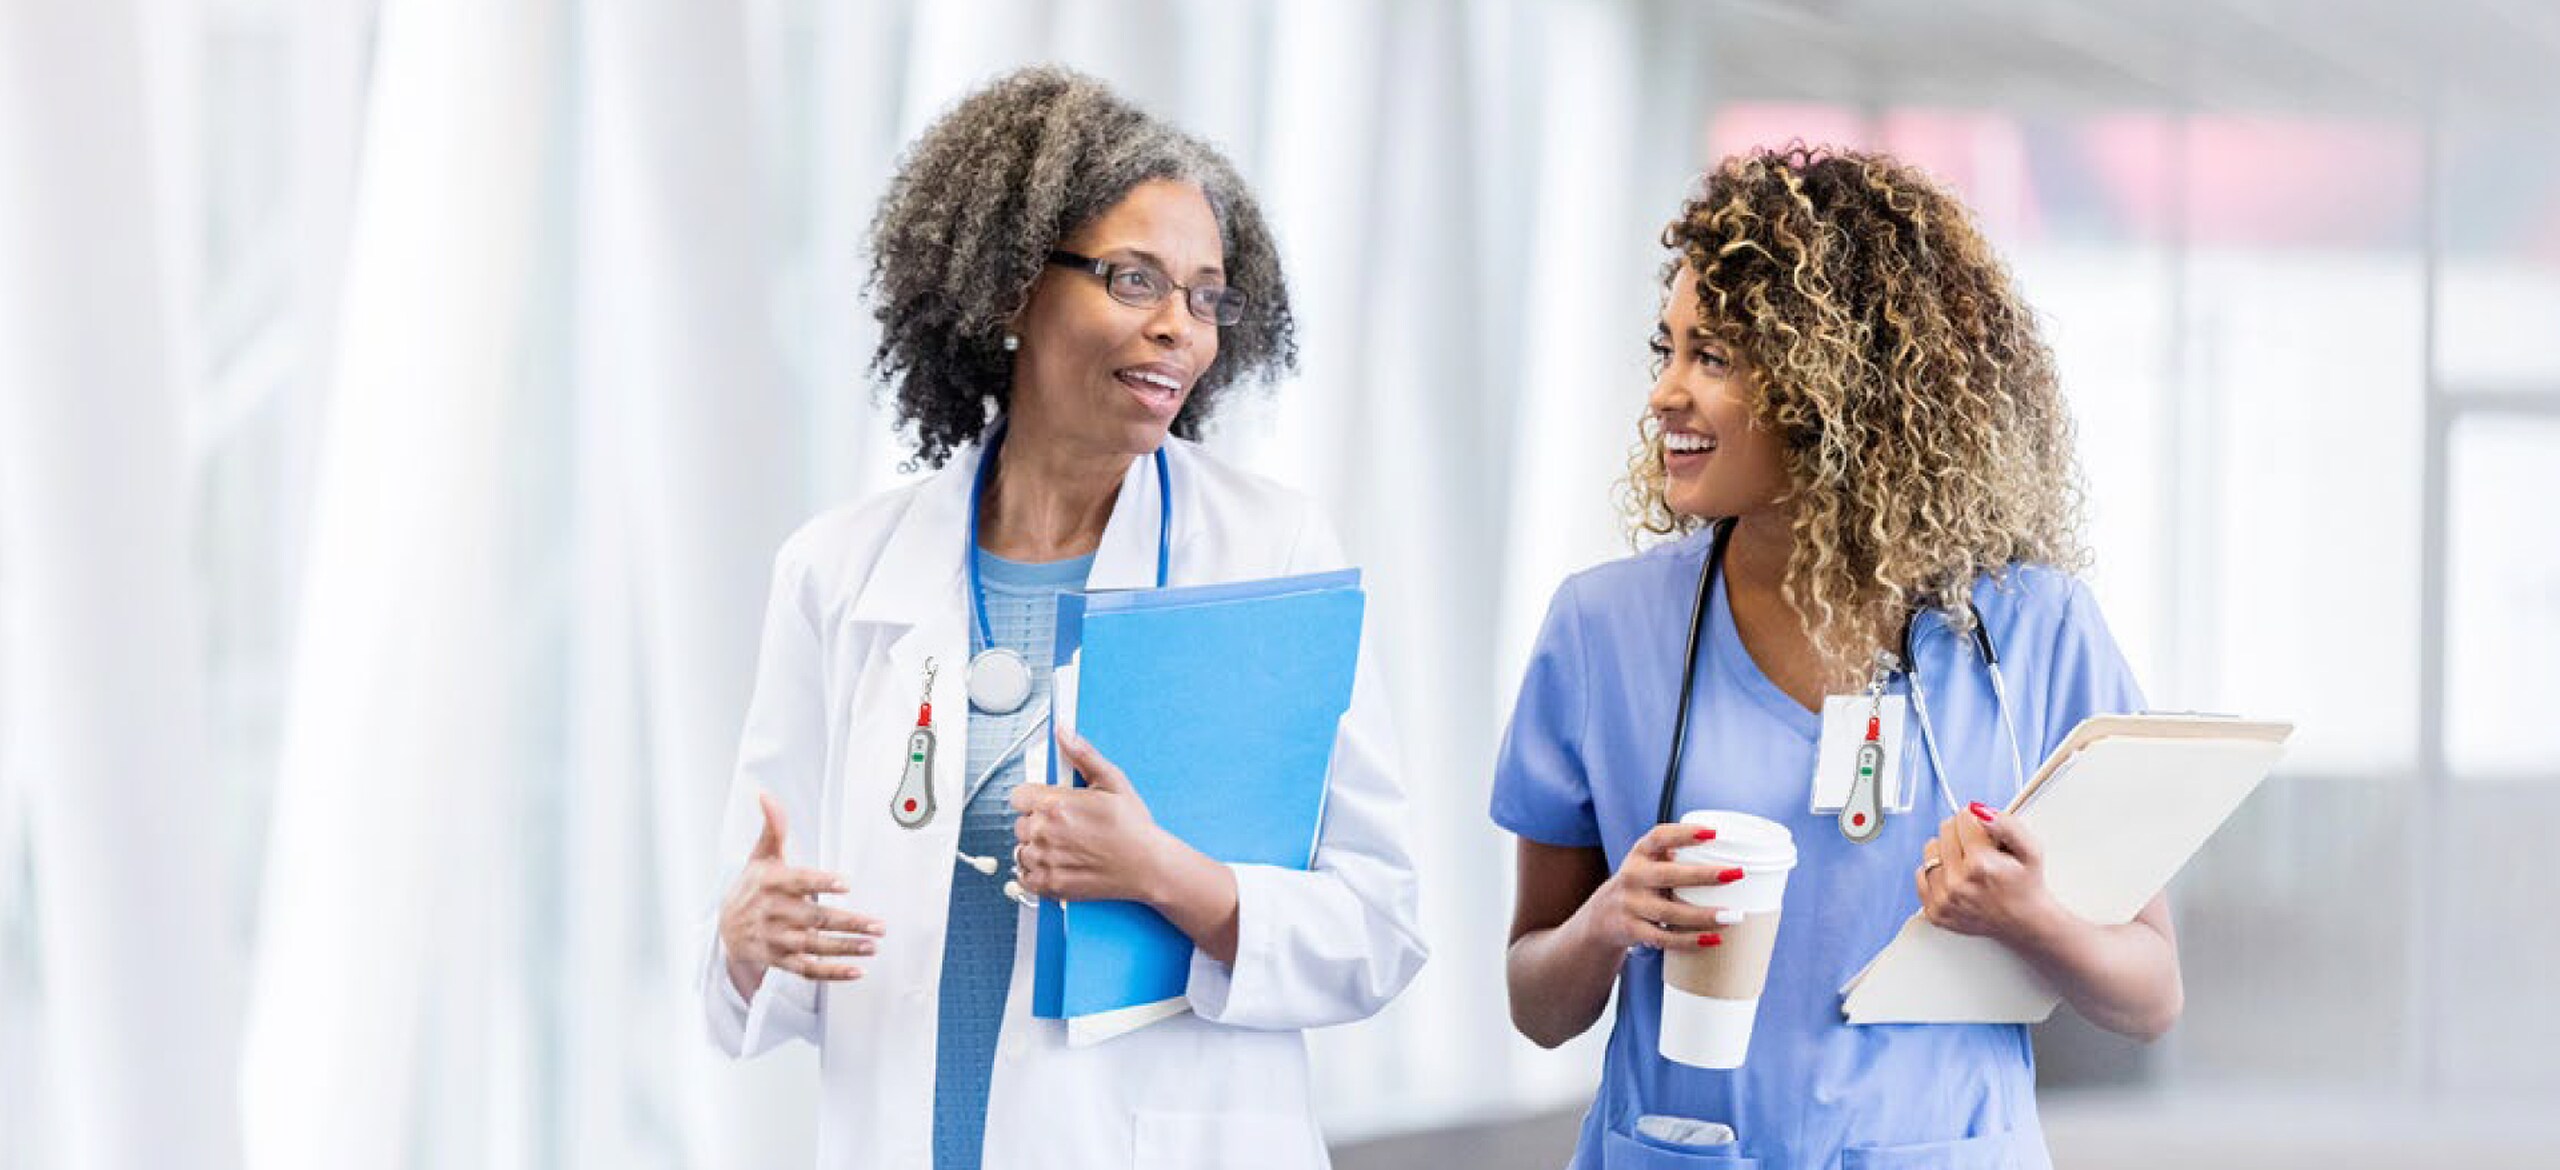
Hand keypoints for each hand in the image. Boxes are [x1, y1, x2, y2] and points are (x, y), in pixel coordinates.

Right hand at [717, 791, 884, 995]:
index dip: (820, 882)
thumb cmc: (753, 886)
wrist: (724, 928)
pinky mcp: (779, 960)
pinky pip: (807, 970)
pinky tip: (856, 971)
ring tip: (873, 946)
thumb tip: (766, 795)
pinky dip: (831, 974)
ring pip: (814, 946)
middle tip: (879, 925)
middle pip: (814, 919)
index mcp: (772, 883)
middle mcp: (774, 913)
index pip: (798, 882)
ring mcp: (777, 939)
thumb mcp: (761, 856)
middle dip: (848, 922)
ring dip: (845, 948)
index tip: (845, 883)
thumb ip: (773, 828)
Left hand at [1008, 730, 1180, 903]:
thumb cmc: (1133, 826)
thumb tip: (1063, 731)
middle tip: (1066, 828)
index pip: (1018, 796)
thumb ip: (1082, 754)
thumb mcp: (1112, 781)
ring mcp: (1045, 861)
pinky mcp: (1049, 885)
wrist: (1149, 866)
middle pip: (1020, 823)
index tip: (1049, 805)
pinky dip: (1036, 873)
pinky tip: (1057, 865)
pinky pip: (1023, 878)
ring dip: (1036, 849)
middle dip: (1038, 823)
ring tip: (1065, 848)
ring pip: (1021, 850)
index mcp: (1055, 804)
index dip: (1034, 799)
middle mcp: (1044, 832)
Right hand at [1575, 822, 1752, 954]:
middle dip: (1704, 875)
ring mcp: (1630, 904)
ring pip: (1670, 912)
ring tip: (1733, 916)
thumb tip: (1731, 855)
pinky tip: (1713, 939)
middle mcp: (1633, 876)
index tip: (1713, 833)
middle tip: (1736, 874)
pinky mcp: (1631, 930)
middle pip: (1669, 875)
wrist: (1601, 918)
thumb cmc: (1640, 886)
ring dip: (1703, 915)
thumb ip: (1676, 858)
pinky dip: (1689, 940)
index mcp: (1640, 854)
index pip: (1659, 837)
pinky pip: (1664, 938)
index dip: (1685, 833)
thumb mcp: (1648, 864)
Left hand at [1917, 801, 2064, 942]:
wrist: (2025, 923)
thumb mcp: (2030, 850)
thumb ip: (2007, 824)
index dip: (1978, 820)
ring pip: (1930, 850)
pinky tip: (1956, 877)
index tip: (1987, 833)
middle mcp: (1957, 883)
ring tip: (1968, 863)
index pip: (1963, 817)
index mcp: (1980, 865)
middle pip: (1945, 830)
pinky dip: (1937, 871)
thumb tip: (1978, 810)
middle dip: (1963, 833)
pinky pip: (1921, 874)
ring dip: (1947, 850)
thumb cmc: (2026, 885)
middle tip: (1981, 850)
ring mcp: (1943, 900)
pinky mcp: (1934, 911)